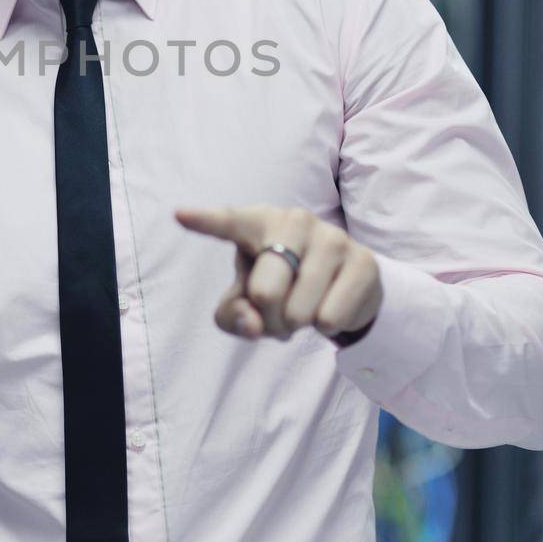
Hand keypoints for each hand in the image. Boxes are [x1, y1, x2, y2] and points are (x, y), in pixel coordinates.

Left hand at [174, 202, 381, 343]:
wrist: (343, 283)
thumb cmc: (281, 286)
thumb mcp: (246, 301)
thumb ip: (233, 315)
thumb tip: (253, 324)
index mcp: (257, 221)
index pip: (228, 222)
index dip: (205, 221)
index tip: (179, 214)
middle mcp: (294, 220)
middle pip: (264, 294)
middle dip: (269, 318)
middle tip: (280, 308)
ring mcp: (332, 237)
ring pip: (299, 312)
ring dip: (297, 325)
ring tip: (305, 306)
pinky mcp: (363, 262)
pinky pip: (330, 318)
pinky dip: (326, 326)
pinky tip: (330, 305)